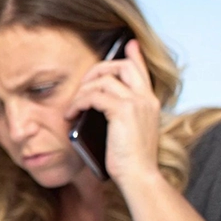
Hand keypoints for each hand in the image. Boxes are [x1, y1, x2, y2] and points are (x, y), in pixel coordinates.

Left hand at [65, 39, 160, 189]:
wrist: (139, 177)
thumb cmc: (130, 162)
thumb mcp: (128, 134)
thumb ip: (119, 116)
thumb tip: (96, 107)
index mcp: (150, 103)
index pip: (142, 71)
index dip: (135, 55)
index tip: (129, 43)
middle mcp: (146, 99)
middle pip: (121, 66)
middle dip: (98, 69)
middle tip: (82, 85)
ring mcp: (136, 103)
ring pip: (103, 79)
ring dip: (82, 91)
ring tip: (72, 108)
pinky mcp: (123, 111)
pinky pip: (94, 95)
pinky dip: (78, 102)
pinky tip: (71, 114)